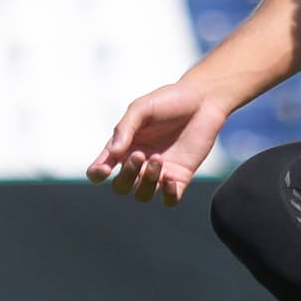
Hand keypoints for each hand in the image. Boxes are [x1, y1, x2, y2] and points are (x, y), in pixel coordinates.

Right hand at [87, 83, 227, 204]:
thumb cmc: (169, 100)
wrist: (203, 100)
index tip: (105, 168)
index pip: (100, 171)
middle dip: (126, 176)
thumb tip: (113, 153)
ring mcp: (159, 172)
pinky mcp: (181, 177)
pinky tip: (170, 178)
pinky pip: (169, 200)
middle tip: (140, 155)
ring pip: (142, 195)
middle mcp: (139, 163)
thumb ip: (125, 128)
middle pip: (121, 187)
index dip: (97, 174)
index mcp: (123, 147)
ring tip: (159, 159)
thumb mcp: (142, 108)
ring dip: (146, 183)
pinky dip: (167, 195)